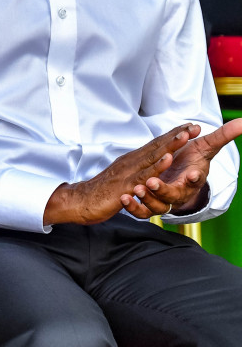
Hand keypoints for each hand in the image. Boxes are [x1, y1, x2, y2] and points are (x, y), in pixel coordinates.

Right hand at [43, 124, 194, 225]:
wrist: (79, 201)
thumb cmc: (100, 192)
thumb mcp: (121, 178)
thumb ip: (135, 171)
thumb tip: (146, 166)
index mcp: (131, 161)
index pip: (154, 145)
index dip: (172, 136)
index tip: (189, 127)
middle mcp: (130, 163)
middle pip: (156, 146)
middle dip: (176, 136)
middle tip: (193, 126)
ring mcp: (128, 173)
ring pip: (152, 157)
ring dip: (170, 146)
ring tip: (184, 136)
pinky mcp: (125, 186)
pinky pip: (144, 175)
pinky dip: (157, 167)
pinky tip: (168, 160)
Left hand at [122, 118, 241, 218]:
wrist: (179, 175)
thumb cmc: (192, 160)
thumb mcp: (206, 146)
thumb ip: (223, 135)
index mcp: (192, 179)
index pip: (196, 179)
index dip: (195, 177)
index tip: (192, 174)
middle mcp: (179, 191)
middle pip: (174, 195)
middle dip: (164, 190)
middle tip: (153, 183)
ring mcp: (164, 200)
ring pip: (157, 206)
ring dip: (148, 199)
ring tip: (138, 189)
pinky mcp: (150, 205)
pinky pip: (142, 211)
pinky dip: (134, 207)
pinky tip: (124, 199)